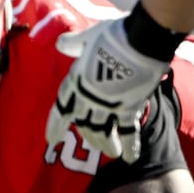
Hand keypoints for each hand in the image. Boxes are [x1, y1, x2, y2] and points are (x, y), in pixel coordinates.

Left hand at [44, 17, 169, 163]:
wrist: (142, 37)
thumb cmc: (114, 34)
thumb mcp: (89, 37)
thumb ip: (74, 44)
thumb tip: (61, 43)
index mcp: (76, 82)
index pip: (61, 109)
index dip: (55, 125)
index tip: (51, 139)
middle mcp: (89, 98)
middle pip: (83, 124)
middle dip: (86, 136)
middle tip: (88, 144)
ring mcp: (108, 105)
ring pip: (102, 131)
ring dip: (106, 144)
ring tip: (111, 153)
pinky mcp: (130, 107)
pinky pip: (128, 131)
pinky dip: (130, 145)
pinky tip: (130, 158)